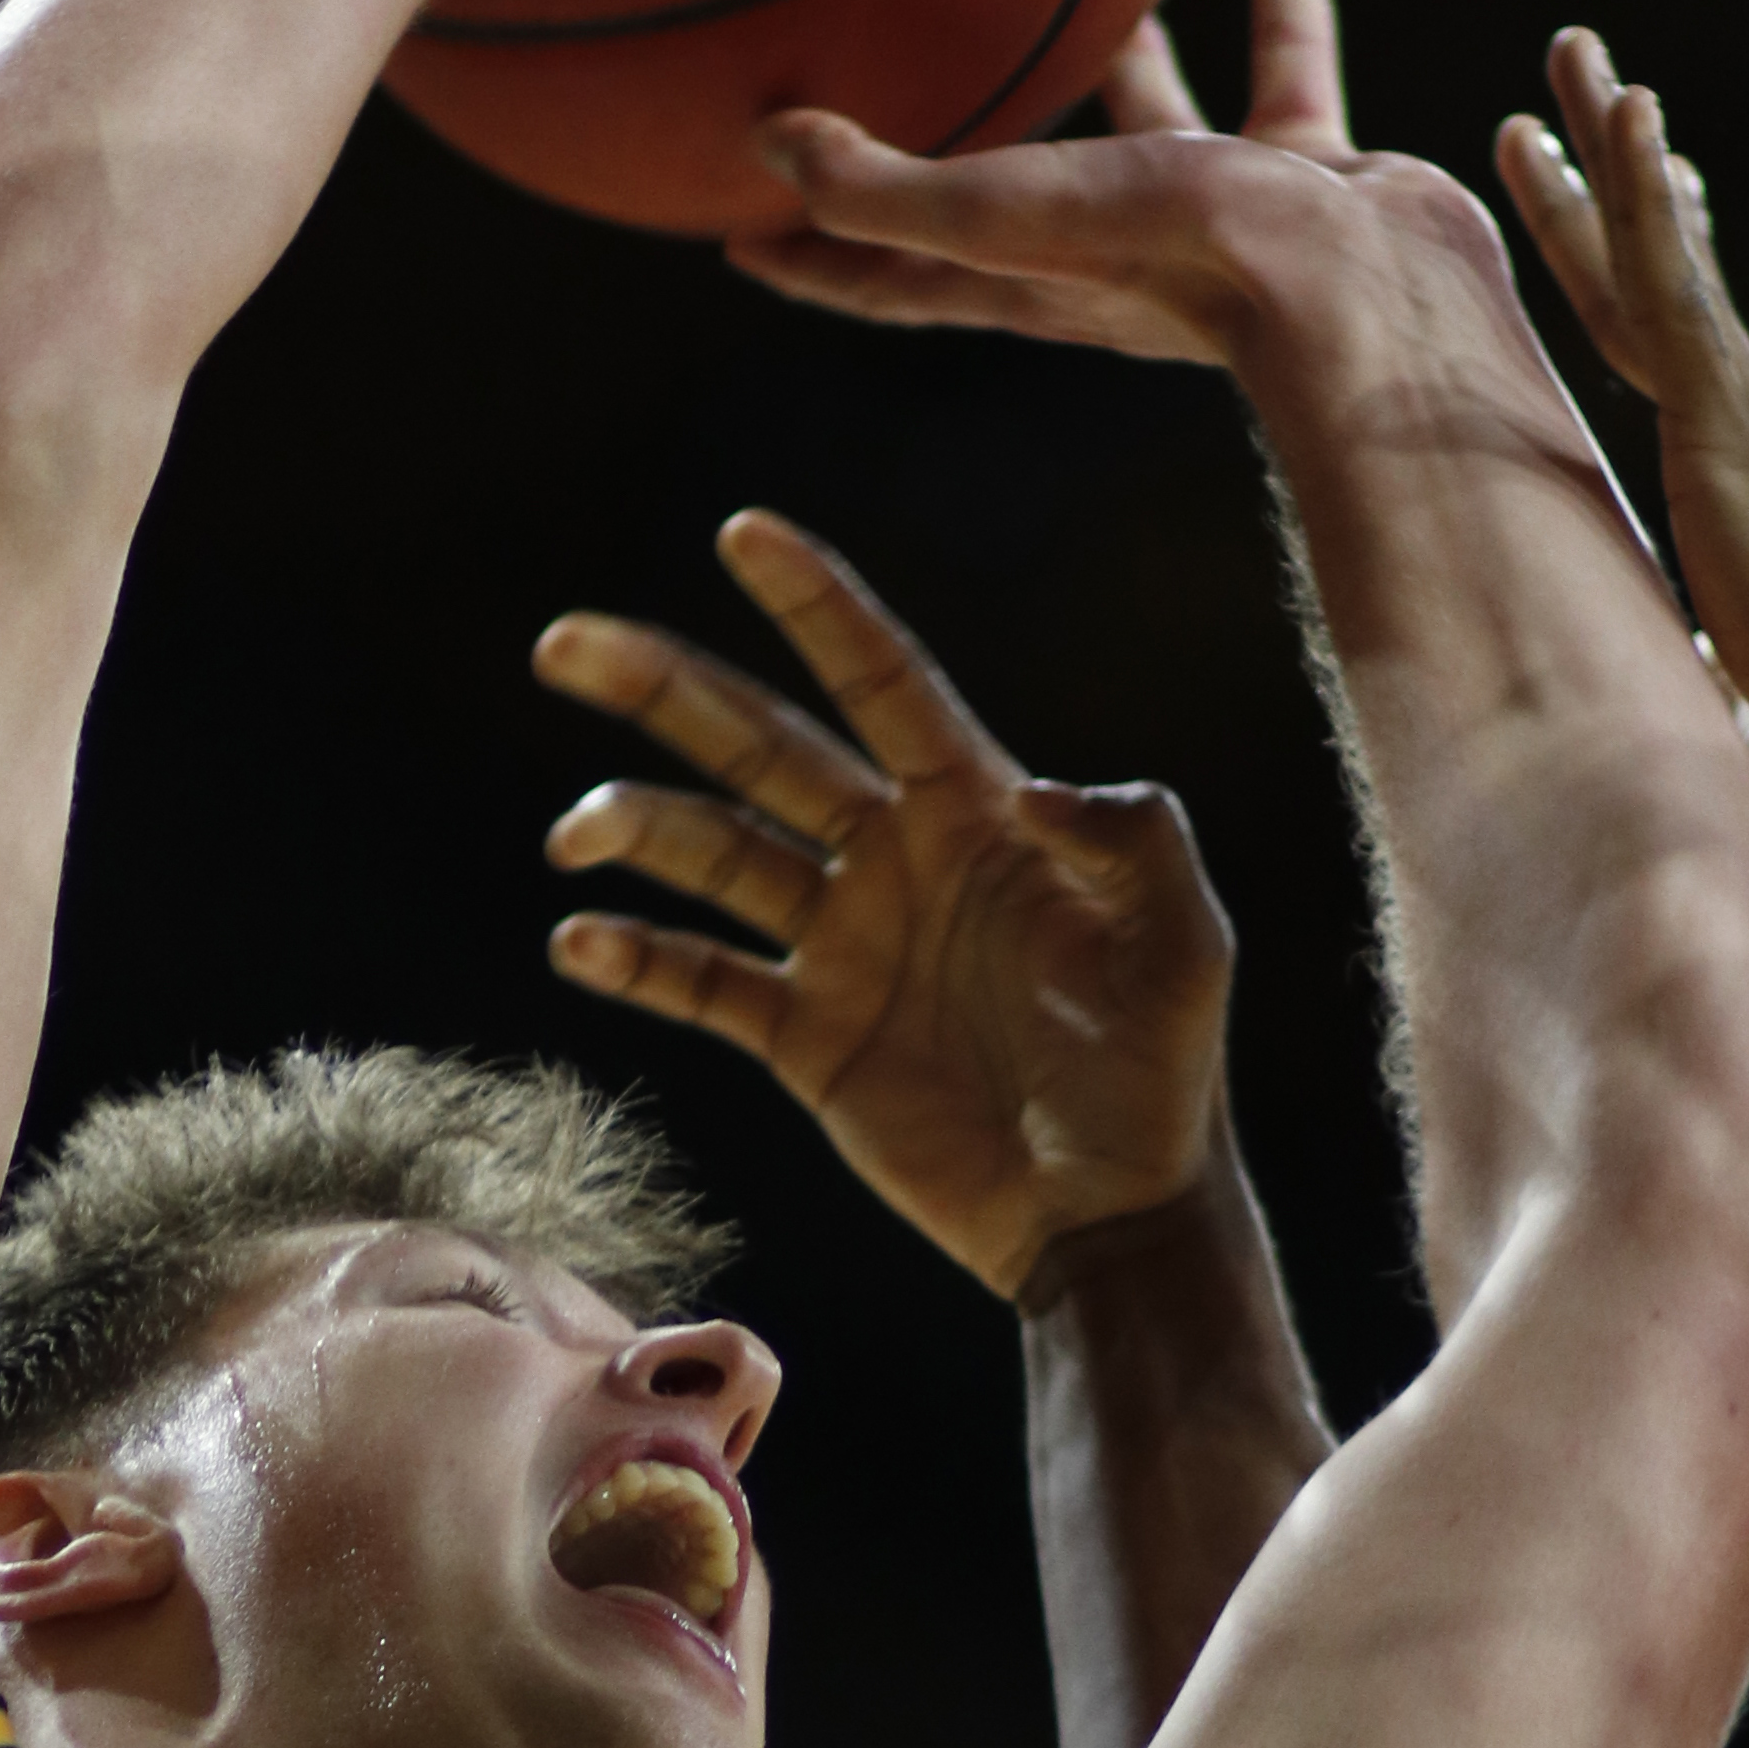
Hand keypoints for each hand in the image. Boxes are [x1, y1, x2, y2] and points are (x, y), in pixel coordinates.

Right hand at [538, 508, 1234, 1300]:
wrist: (1108, 1216)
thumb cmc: (1161, 1074)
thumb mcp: (1183, 947)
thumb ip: (1136, 845)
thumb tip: (1039, 788)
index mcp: (976, 814)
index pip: (881, 682)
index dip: (816, 606)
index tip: (743, 532)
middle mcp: (892, 860)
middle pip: (759, 748)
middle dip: (664, 689)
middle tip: (565, 643)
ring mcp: (840, 947)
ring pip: (714, 858)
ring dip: (638, 831)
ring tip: (577, 833)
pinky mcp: (805, 1037)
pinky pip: (703, 982)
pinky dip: (639, 959)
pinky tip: (580, 942)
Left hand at [723, 0, 1497, 375]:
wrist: (1369, 291)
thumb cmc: (1178, 259)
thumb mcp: (1003, 213)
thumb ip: (883, 189)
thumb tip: (770, 142)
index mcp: (1024, 278)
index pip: (887, 273)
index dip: (812, 257)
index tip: (736, 231)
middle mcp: (1111, 249)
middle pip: (1007, 190)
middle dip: (956, 143)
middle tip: (903, 72)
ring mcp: (1215, 212)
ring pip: (1156, 110)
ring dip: (1127, 44)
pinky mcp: (1306, 174)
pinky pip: (1285, 46)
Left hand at [1498, 32, 1748, 868]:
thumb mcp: (1728, 706)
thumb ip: (1688, 674)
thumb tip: (1651, 703)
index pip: (1682, 362)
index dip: (1652, 274)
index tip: (1636, 200)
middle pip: (1659, 284)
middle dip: (1616, 185)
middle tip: (1578, 92)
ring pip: (1659, 260)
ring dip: (1612, 153)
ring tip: (1574, 58)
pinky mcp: (1734, 434)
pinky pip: (1673, 292)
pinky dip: (1644, 198)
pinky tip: (1620, 113)